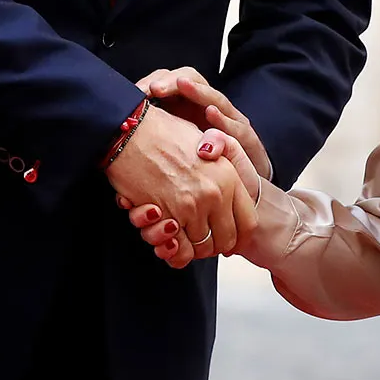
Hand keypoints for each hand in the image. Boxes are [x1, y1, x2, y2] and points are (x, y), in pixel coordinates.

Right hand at [105, 105, 255, 264]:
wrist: (130, 130)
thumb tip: (224, 179)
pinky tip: (168, 236)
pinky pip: (178, 249)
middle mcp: (214, 194)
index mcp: (229, 176)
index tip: (225, 233)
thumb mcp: (205, 139)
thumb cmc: (164, 131)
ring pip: (200, 247)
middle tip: (200, 237)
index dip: (237, 234)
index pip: (248, 222)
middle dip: (213, 244)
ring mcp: (190, 207)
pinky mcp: (166, 215)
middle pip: (225, 240)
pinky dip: (173, 249)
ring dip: (191, 246)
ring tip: (180, 234)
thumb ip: (221, 160)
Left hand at [135, 66, 272, 180]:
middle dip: (172, 81)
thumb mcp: (171, 156)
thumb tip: (121, 150)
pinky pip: (236, 125)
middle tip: (155, 87)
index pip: (170, 83)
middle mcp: (208, 107)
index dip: (153, 82)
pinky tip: (211, 114)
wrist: (240, 187)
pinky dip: (223, 119)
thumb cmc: (199, 169)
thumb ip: (150, 149)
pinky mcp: (245, 137)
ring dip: (198, 91)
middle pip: (191, 80)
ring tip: (182, 85)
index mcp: (187, 107)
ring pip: (214, 97)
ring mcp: (229, 119)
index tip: (136, 91)